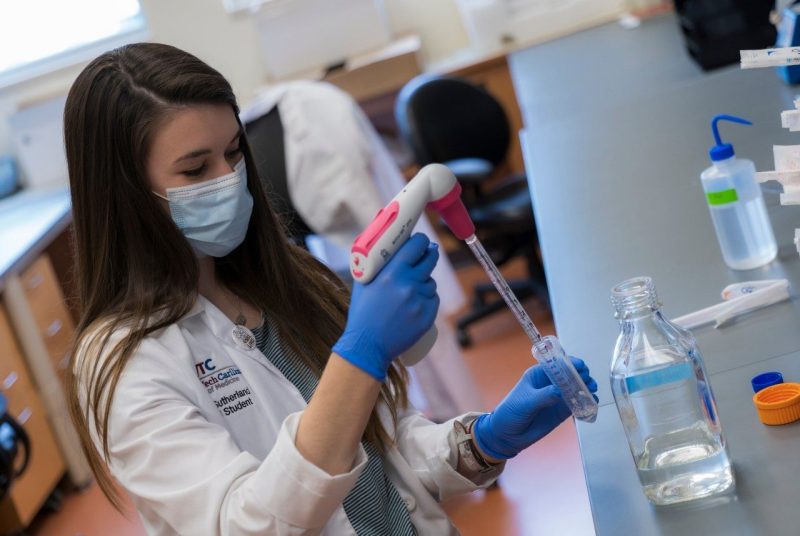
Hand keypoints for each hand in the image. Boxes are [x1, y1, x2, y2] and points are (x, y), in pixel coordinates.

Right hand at [332, 233, 439, 380]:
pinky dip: (426, 299)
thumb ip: (377, 261)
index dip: (421, 241)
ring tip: (409, 291)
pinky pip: (433, 299)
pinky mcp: (428, 316)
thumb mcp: (364, 281)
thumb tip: (386, 242)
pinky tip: (414, 304)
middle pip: (430, 260)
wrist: (367, 345)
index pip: (416, 246)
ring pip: (431, 282)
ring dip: (424, 282)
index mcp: (392, 273)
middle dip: (428, 255)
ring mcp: (420, 301)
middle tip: (425, 255)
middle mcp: (409, 284)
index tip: (421, 241)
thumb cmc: (363, 312)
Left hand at [473, 357, 597, 459]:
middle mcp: (550, 383)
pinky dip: (586, 402)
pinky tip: (592, 403)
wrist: (507, 435)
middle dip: (581, 375)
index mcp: (538, 374)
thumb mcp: (525, 402)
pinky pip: (576, 403)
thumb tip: (560, 391)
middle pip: (570, 374)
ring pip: (576, 388)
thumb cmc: (511, 412)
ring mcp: (557, 397)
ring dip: (586, 387)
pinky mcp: (561, 411)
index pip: (557, 363)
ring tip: (592, 390)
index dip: (570, 362)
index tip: (581, 366)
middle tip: (588, 381)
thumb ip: (543, 396)